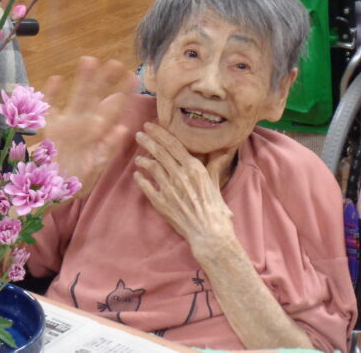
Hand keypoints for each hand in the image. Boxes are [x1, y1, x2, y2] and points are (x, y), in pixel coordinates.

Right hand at [43, 57, 136, 196]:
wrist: (50, 190)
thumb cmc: (76, 179)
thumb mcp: (96, 168)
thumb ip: (108, 149)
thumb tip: (123, 129)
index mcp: (97, 133)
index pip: (113, 110)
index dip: (123, 94)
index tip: (133, 77)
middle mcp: (83, 124)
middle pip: (96, 97)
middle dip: (105, 80)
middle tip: (116, 62)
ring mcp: (65, 124)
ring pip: (76, 98)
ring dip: (82, 80)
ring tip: (90, 60)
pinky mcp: (48, 129)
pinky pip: (50, 108)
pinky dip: (52, 94)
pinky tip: (56, 79)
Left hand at [132, 122, 233, 244]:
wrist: (209, 234)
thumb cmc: (216, 210)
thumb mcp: (216, 184)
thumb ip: (215, 165)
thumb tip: (224, 149)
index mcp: (194, 168)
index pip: (174, 144)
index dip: (160, 133)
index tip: (150, 125)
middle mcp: (180, 175)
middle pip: (160, 152)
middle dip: (148, 141)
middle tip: (139, 134)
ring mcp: (168, 189)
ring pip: (152, 167)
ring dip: (143, 160)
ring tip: (138, 157)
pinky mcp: (161, 203)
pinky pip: (146, 187)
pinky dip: (140, 179)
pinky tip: (137, 175)